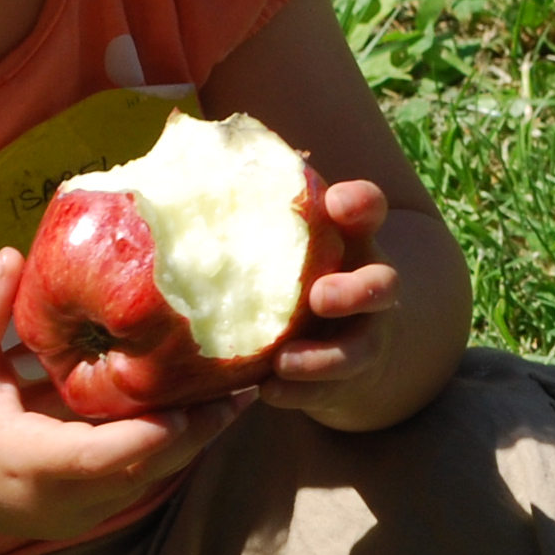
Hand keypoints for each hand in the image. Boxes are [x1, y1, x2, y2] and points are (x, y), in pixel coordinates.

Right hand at [0, 249, 246, 542]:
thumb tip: (14, 255)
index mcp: (23, 459)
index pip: (96, 456)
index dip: (146, 436)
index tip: (189, 408)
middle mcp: (56, 497)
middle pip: (140, 472)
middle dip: (196, 434)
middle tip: (242, 390)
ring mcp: (74, 514)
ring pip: (148, 482)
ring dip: (193, 442)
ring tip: (237, 394)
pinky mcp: (85, 515)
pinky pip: (137, 483)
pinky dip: (169, 451)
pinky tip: (201, 412)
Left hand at [258, 177, 410, 425]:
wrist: (339, 340)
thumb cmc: (291, 271)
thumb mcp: (282, 239)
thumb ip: (250, 211)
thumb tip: (172, 162)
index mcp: (352, 240)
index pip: (369, 211)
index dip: (359, 204)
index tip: (336, 202)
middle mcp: (366, 286)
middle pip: (383, 284)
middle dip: (355, 290)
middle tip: (319, 296)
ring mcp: (362, 337)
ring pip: (361, 348)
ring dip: (324, 356)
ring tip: (284, 361)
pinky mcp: (346, 381)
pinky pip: (328, 390)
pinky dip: (299, 392)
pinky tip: (267, 391)